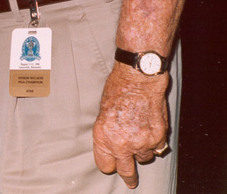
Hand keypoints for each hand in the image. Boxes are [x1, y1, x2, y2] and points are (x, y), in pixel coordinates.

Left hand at [93, 63, 169, 188]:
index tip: (112, 165)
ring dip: (142, 151)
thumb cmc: (118, 90)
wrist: (138, 80)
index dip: (109, 164)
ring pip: (144, 158)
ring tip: (139, 134)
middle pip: (126, 171)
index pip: (105, 165)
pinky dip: (155, 143)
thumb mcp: (103, 113)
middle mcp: (122, 144)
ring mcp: (142, 143)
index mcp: (103, 137)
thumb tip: (113, 146)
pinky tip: (150, 129)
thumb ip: (108, 133)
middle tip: (130, 180)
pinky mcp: (158, 138)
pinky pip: (157, 148)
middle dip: (128, 176)